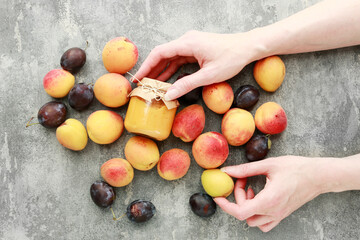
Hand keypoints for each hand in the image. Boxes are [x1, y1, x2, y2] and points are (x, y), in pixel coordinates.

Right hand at [134, 30, 264, 100]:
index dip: (146, 66)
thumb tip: (168, 95)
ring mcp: (191, 44)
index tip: (138, 78)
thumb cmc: (231, 58)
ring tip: (151, 85)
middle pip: (162, 54)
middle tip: (141, 85)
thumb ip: (187, 84)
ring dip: (161, 70)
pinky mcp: (196, 48)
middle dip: (151, 70)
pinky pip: (179, 58)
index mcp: (188, 43)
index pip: (160, 53)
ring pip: (170, 57)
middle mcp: (187, 40)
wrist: (248, 47)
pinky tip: (166, 80)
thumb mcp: (208, 75)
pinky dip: (172, 69)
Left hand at [214, 156, 329, 231]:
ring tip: (251, 189)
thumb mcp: (269, 164)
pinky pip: (264, 223)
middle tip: (242, 179)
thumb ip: (245, 169)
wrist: (319, 176)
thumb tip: (226, 171)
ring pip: (253, 221)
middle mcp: (273, 211)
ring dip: (246, 207)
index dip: (225, 206)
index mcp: (269, 200)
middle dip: (237, 197)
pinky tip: (258, 199)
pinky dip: (256, 215)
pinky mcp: (282, 214)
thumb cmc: (296, 168)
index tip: (218, 197)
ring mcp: (279, 215)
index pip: (240, 212)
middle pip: (244, 214)